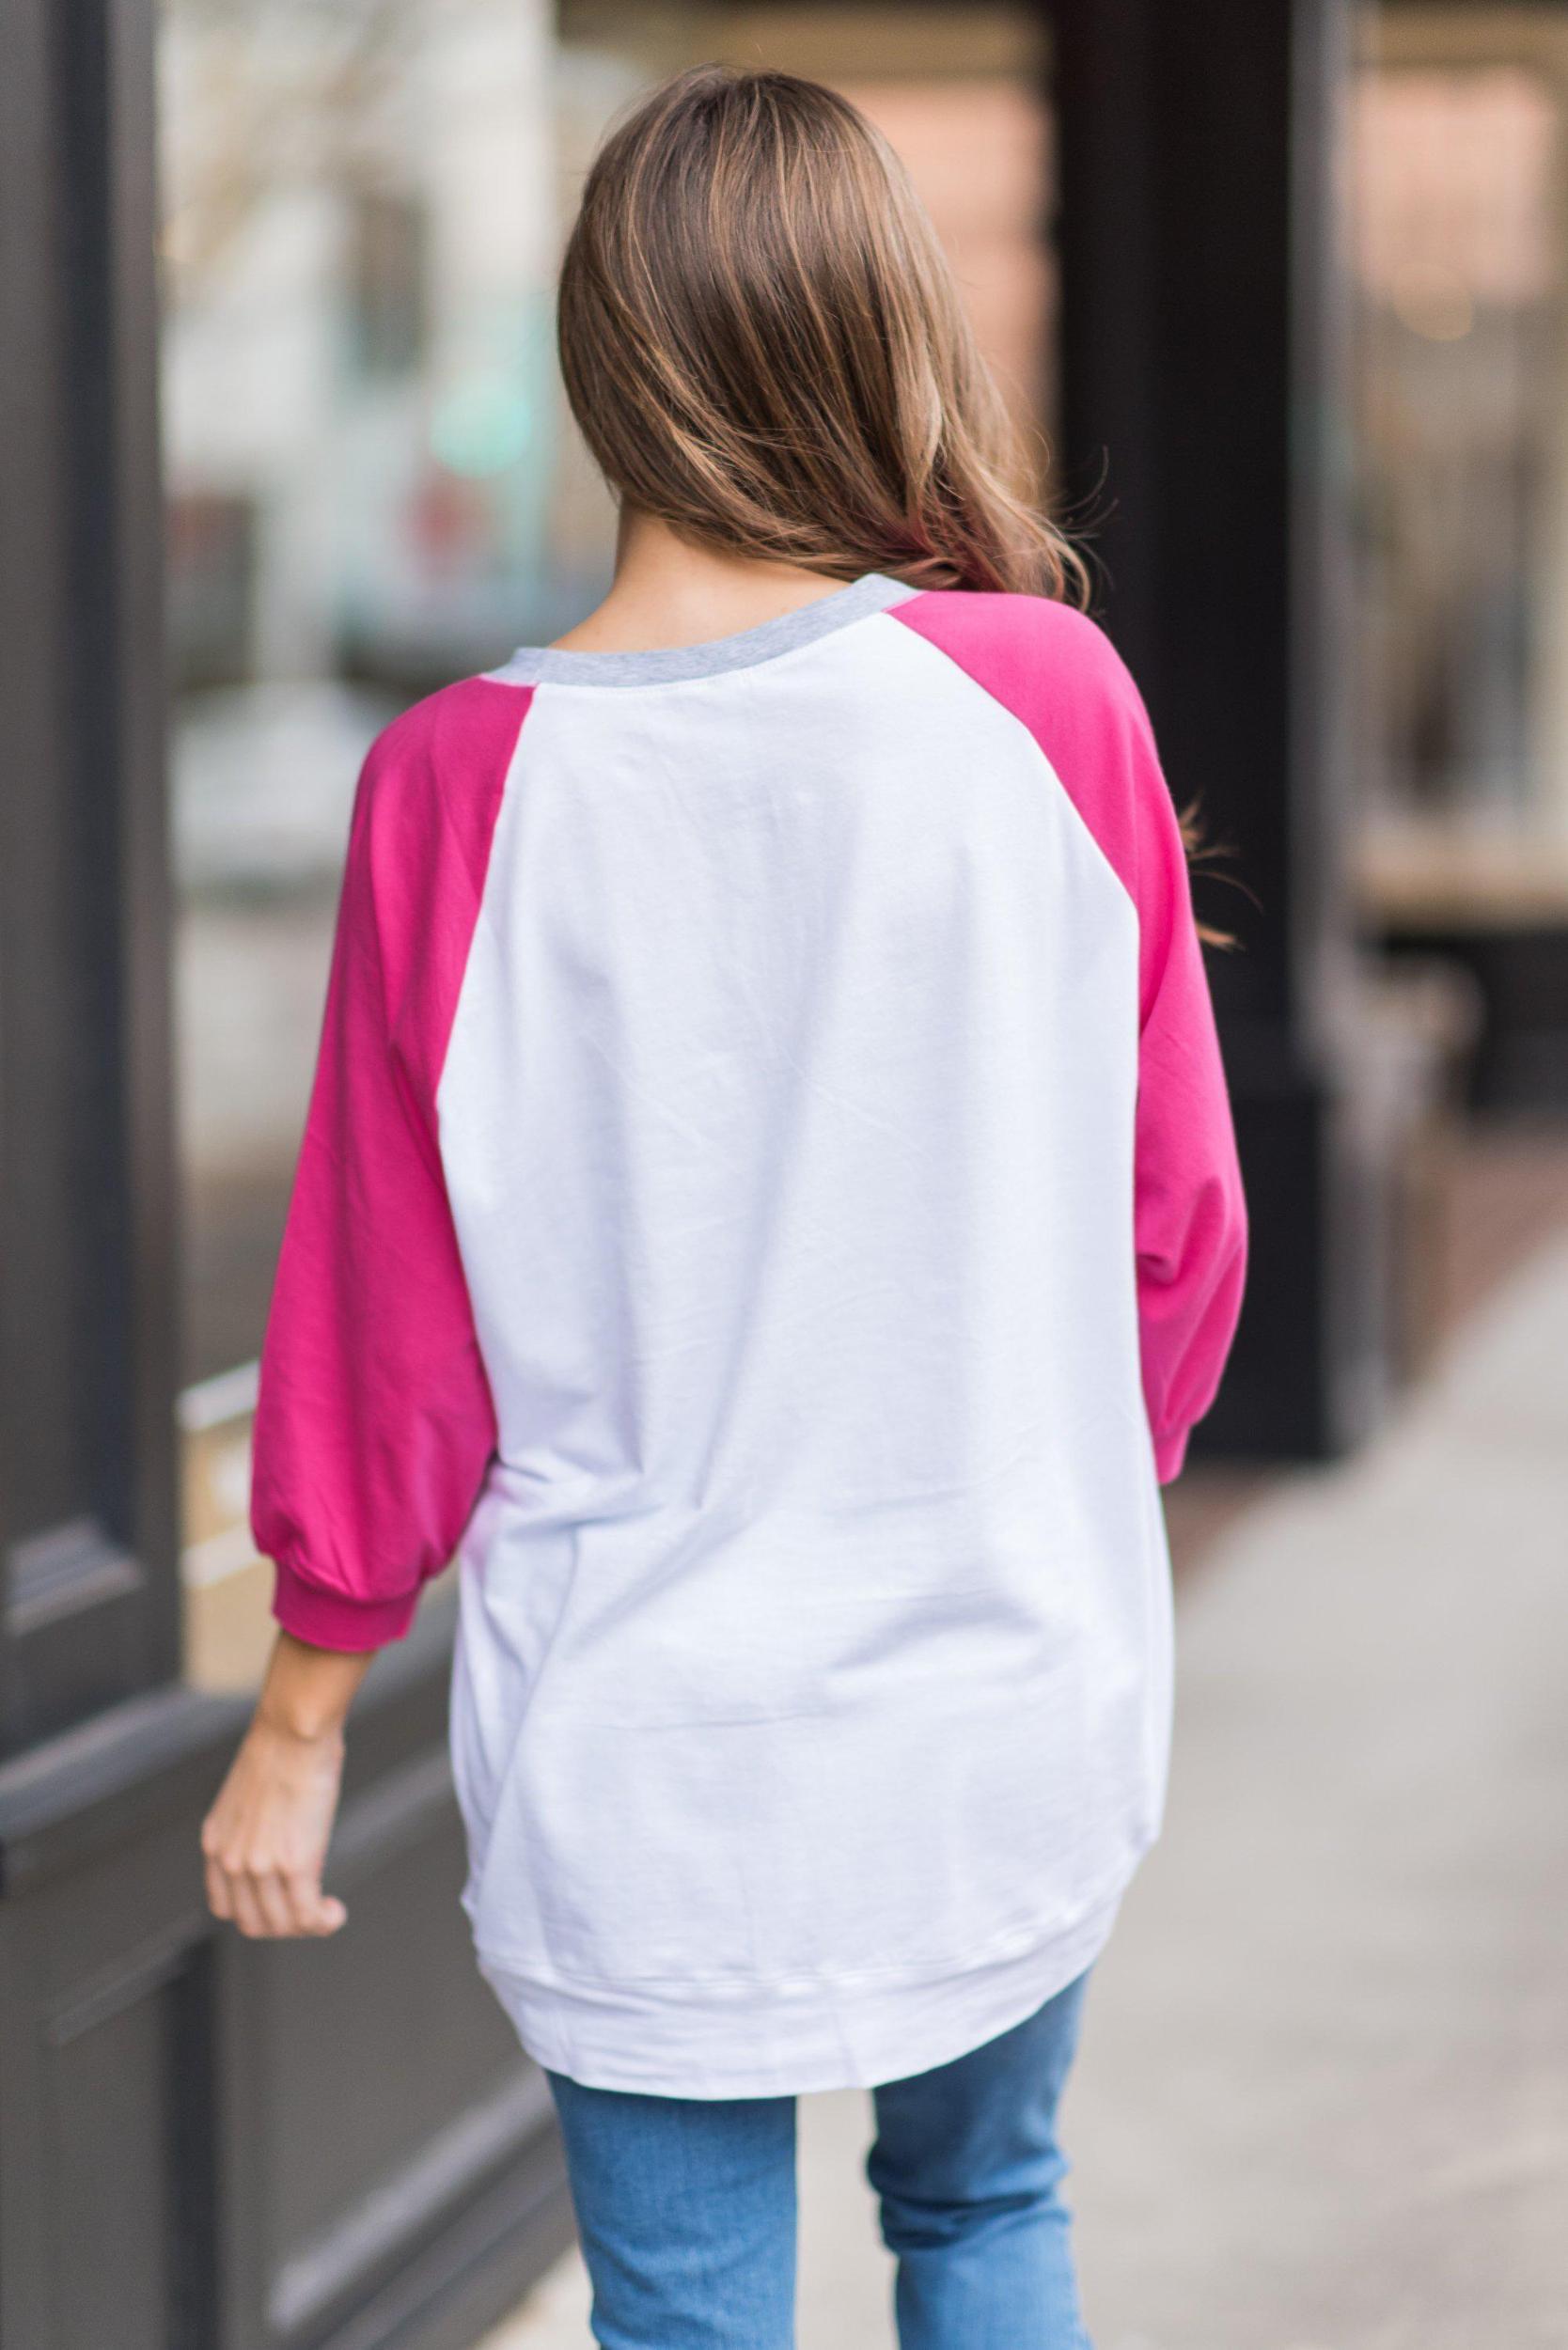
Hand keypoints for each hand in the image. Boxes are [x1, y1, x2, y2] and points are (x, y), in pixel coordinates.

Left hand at [200, 1630, 371, 1937]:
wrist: (293, 1729)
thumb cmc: (282, 1747)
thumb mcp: (250, 1796)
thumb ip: (255, 1828)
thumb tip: (287, 1844)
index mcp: (215, 1842)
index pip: (225, 1906)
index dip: (256, 1914)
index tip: (281, 1905)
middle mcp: (230, 1860)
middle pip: (252, 1923)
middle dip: (284, 1926)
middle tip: (309, 1911)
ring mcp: (259, 1866)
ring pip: (282, 1925)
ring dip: (307, 1926)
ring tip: (326, 1913)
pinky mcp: (293, 1864)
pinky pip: (307, 1915)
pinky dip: (323, 1921)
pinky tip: (335, 1912)